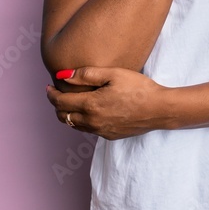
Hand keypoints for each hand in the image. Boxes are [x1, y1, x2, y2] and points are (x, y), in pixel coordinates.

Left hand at [45, 67, 168, 139]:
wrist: (160, 109)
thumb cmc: (139, 88)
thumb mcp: (114, 74)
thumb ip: (86, 74)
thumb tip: (62, 76)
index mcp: (90, 104)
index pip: (60, 101)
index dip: (51, 94)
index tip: (49, 87)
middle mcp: (92, 121)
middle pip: (63, 116)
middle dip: (56, 105)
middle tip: (57, 94)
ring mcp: (100, 131)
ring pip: (73, 125)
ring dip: (67, 114)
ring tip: (70, 103)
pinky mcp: (109, 136)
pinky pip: (88, 130)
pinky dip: (81, 121)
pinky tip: (89, 112)